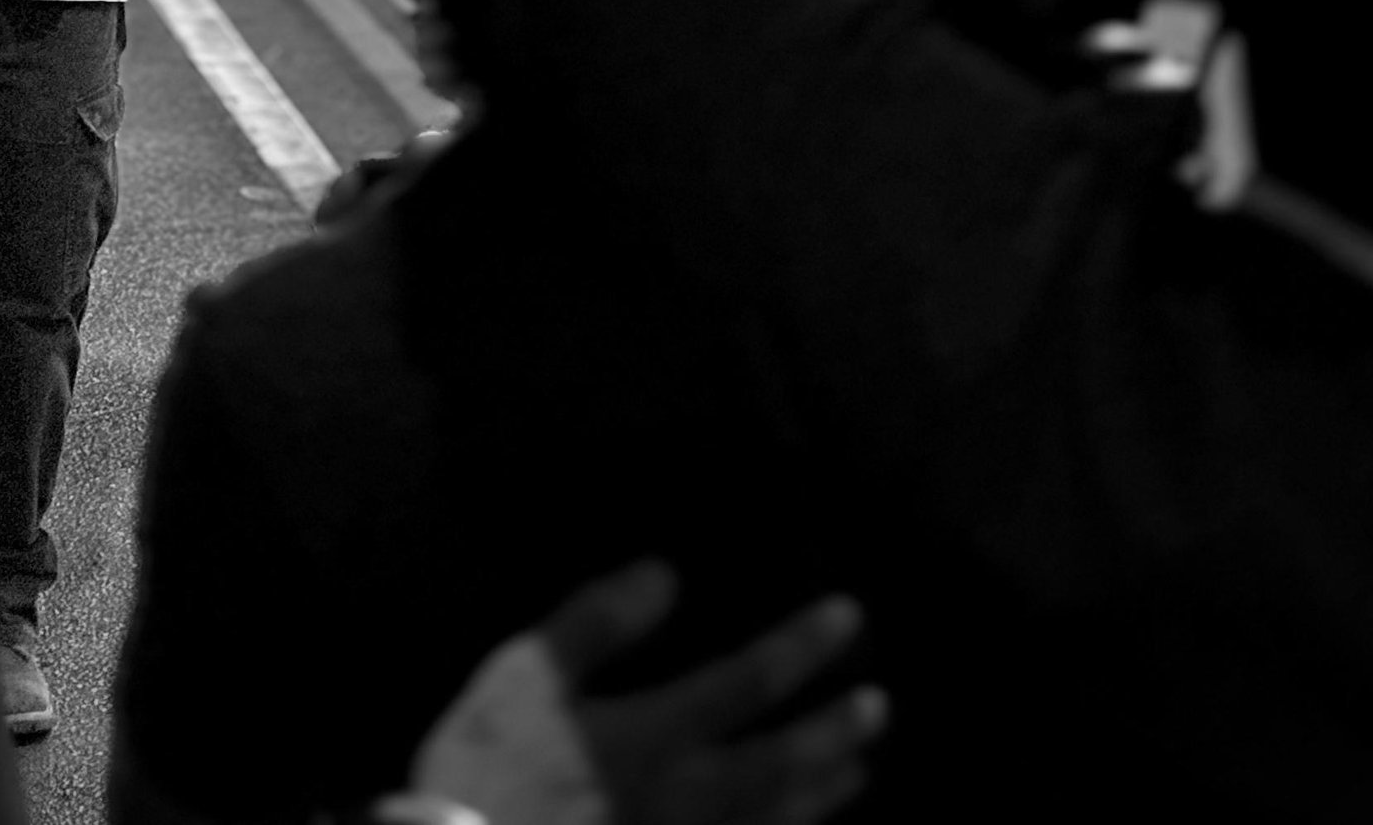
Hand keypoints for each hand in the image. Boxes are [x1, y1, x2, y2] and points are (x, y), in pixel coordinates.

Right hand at [410, 561, 881, 824]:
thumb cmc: (494, 768)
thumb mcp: (527, 676)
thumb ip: (596, 621)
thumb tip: (667, 573)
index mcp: (654, 737)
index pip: (747, 684)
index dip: (801, 648)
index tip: (849, 614)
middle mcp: (687, 799)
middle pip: (778, 764)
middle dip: (832, 731)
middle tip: (879, 706)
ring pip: (772, 822)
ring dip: (821, 794)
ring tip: (858, 771)